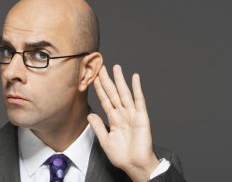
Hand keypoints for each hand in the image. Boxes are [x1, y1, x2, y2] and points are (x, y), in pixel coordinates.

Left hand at [87, 65, 158, 181]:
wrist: (135, 165)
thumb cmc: (122, 155)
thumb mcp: (105, 140)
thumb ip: (98, 127)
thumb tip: (89, 115)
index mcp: (114, 119)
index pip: (104, 100)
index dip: (99, 89)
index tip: (93, 78)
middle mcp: (122, 113)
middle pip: (113, 93)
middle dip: (106, 80)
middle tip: (101, 67)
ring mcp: (132, 114)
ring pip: (124, 93)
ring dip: (120, 80)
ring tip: (116, 67)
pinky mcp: (142, 117)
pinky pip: (139, 101)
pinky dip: (137, 89)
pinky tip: (135, 78)